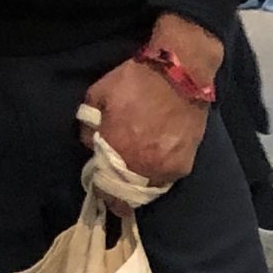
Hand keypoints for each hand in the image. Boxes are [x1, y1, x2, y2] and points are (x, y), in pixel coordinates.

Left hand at [82, 14, 223, 202]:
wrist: (180, 75)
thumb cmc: (136, 81)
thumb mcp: (99, 94)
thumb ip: (88, 123)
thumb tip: (91, 142)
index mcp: (117, 150)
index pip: (106, 188)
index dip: (102, 192)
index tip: (100, 191)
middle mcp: (141, 166)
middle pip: (127, 197)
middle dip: (120, 196)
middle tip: (117, 194)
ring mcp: (165, 170)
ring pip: (147, 191)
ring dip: (139, 188)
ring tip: (135, 179)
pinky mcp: (183, 167)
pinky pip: (165, 181)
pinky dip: (157, 177)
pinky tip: (153, 166)